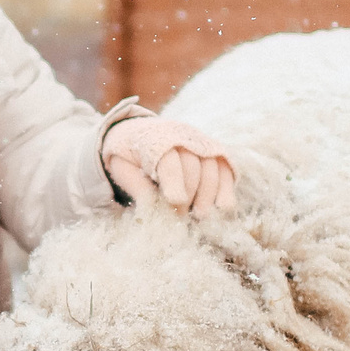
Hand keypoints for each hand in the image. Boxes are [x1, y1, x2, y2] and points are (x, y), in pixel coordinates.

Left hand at [103, 116, 236, 214]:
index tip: (176, 202)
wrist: (140, 134)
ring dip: (208, 195)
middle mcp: (181, 136)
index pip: (169, 161)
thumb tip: (151, 209)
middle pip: (193, 166)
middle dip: (189, 194)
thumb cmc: (130, 157)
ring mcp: (200, 142)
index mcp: (154, 139)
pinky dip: (226, 188)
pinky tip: (222, 207)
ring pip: (212, 167)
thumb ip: (137, 187)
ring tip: (200, 216)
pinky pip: (225, 169)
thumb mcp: (123, 170)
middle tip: (181, 216)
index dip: (174, 183)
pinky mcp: (215, 151)